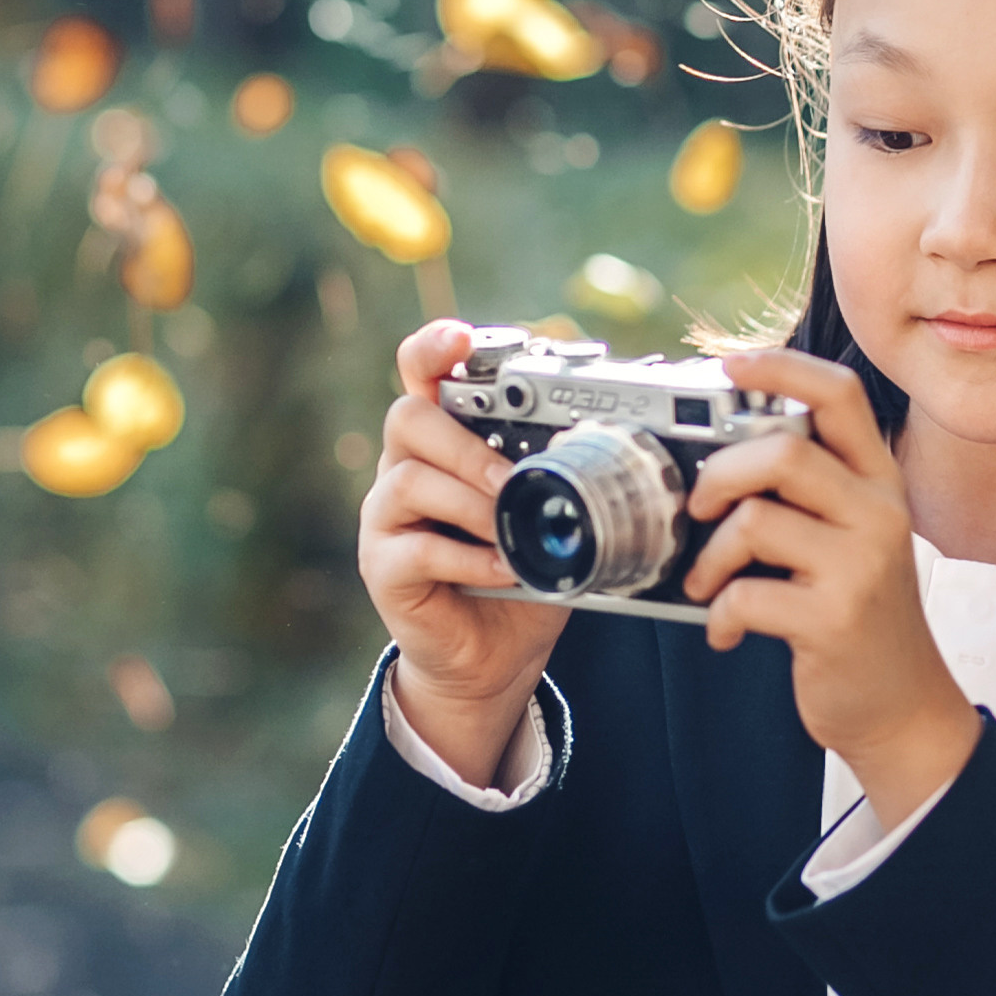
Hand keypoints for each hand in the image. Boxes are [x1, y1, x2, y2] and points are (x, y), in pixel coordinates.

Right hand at [359, 320, 569, 786]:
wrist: (494, 655)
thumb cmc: (522, 572)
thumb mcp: (550, 513)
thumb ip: (559, 473)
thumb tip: (611, 440)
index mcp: (445, 440)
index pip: (422, 373)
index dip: (435, 348)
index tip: (460, 339)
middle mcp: (405, 467)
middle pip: (408, 417)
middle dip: (466, 442)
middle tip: (512, 477)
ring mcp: (386, 518)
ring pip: (408, 479)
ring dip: (471, 501)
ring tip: (510, 527)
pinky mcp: (384, 568)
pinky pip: (416, 549)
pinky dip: (468, 557)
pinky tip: (503, 569)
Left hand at [683, 348, 980, 832]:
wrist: (903, 708)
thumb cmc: (862, 618)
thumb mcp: (855, 539)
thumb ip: (812, 493)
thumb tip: (724, 456)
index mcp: (881, 483)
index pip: (840, 395)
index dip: (781, 367)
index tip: (730, 366)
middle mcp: (880, 513)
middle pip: (785, 450)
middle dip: (720, 475)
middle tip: (698, 510)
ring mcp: (862, 565)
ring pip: (756, 520)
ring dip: (710, 556)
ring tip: (707, 583)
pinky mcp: (835, 618)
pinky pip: (748, 594)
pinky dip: (719, 614)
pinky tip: (727, 630)